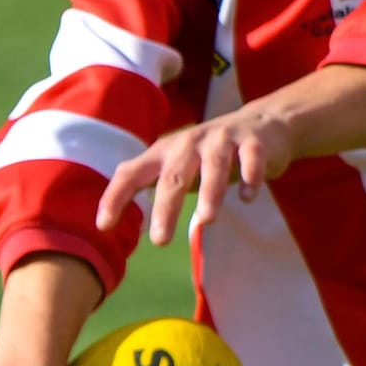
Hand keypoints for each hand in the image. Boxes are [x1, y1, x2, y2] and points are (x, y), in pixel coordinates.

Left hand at [100, 101, 301, 247]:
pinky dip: (249, 177)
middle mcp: (189, 143)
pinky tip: (247, 198)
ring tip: (206, 220)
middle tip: (160, 239)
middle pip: (173, 175)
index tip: (104, 226)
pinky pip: (250, 159)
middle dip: (165, 207)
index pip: (131, 173)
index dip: (115, 197)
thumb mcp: (177, 164)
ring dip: (209, 192)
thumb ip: (153, 184)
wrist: (261, 126)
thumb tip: (118, 216)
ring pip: (213, 166)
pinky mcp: (253, 143)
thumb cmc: (210, 154)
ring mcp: (222, 141)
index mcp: (165, 152)